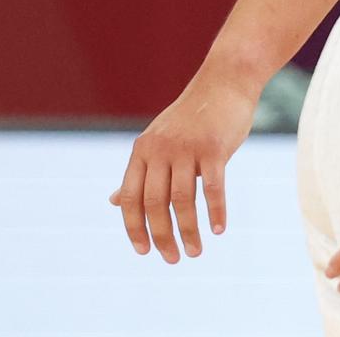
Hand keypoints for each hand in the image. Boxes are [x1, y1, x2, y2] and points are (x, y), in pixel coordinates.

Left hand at [110, 66, 259, 262]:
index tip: (144, 251)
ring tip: (195, 251)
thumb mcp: (159, 141)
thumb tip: (114, 202)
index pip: (130, 198)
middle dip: (162, 236)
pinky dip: (215, 211)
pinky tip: (218, 229)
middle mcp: (160, 150)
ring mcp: (186, 148)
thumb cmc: (194, 116)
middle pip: (154, 203)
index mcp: (142, 151)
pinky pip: (212, 187)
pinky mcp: (213, 147)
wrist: (225, 80)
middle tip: (173, 258)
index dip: (134, 228)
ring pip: (182, 200)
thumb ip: (140, 172)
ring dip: (188, 230)